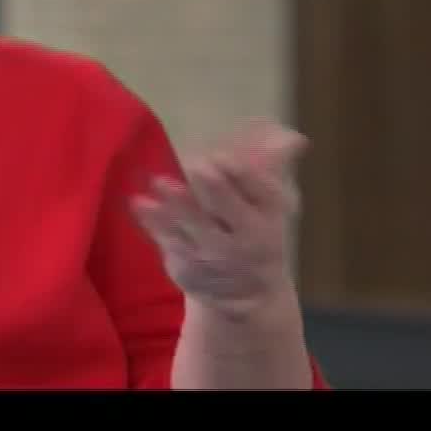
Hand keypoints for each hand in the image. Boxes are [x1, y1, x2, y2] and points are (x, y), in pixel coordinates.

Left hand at [130, 119, 306, 318]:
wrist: (249, 293)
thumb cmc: (257, 227)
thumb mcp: (270, 199)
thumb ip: (272, 162)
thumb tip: (291, 136)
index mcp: (271, 213)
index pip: (261, 189)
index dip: (240, 172)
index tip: (220, 155)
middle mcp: (247, 237)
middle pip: (230, 210)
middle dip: (215, 188)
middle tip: (195, 164)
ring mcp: (217, 255)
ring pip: (196, 228)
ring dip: (177, 205)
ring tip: (160, 181)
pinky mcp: (188, 267)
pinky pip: (170, 242)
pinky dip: (154, 223)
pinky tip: (139, 202)